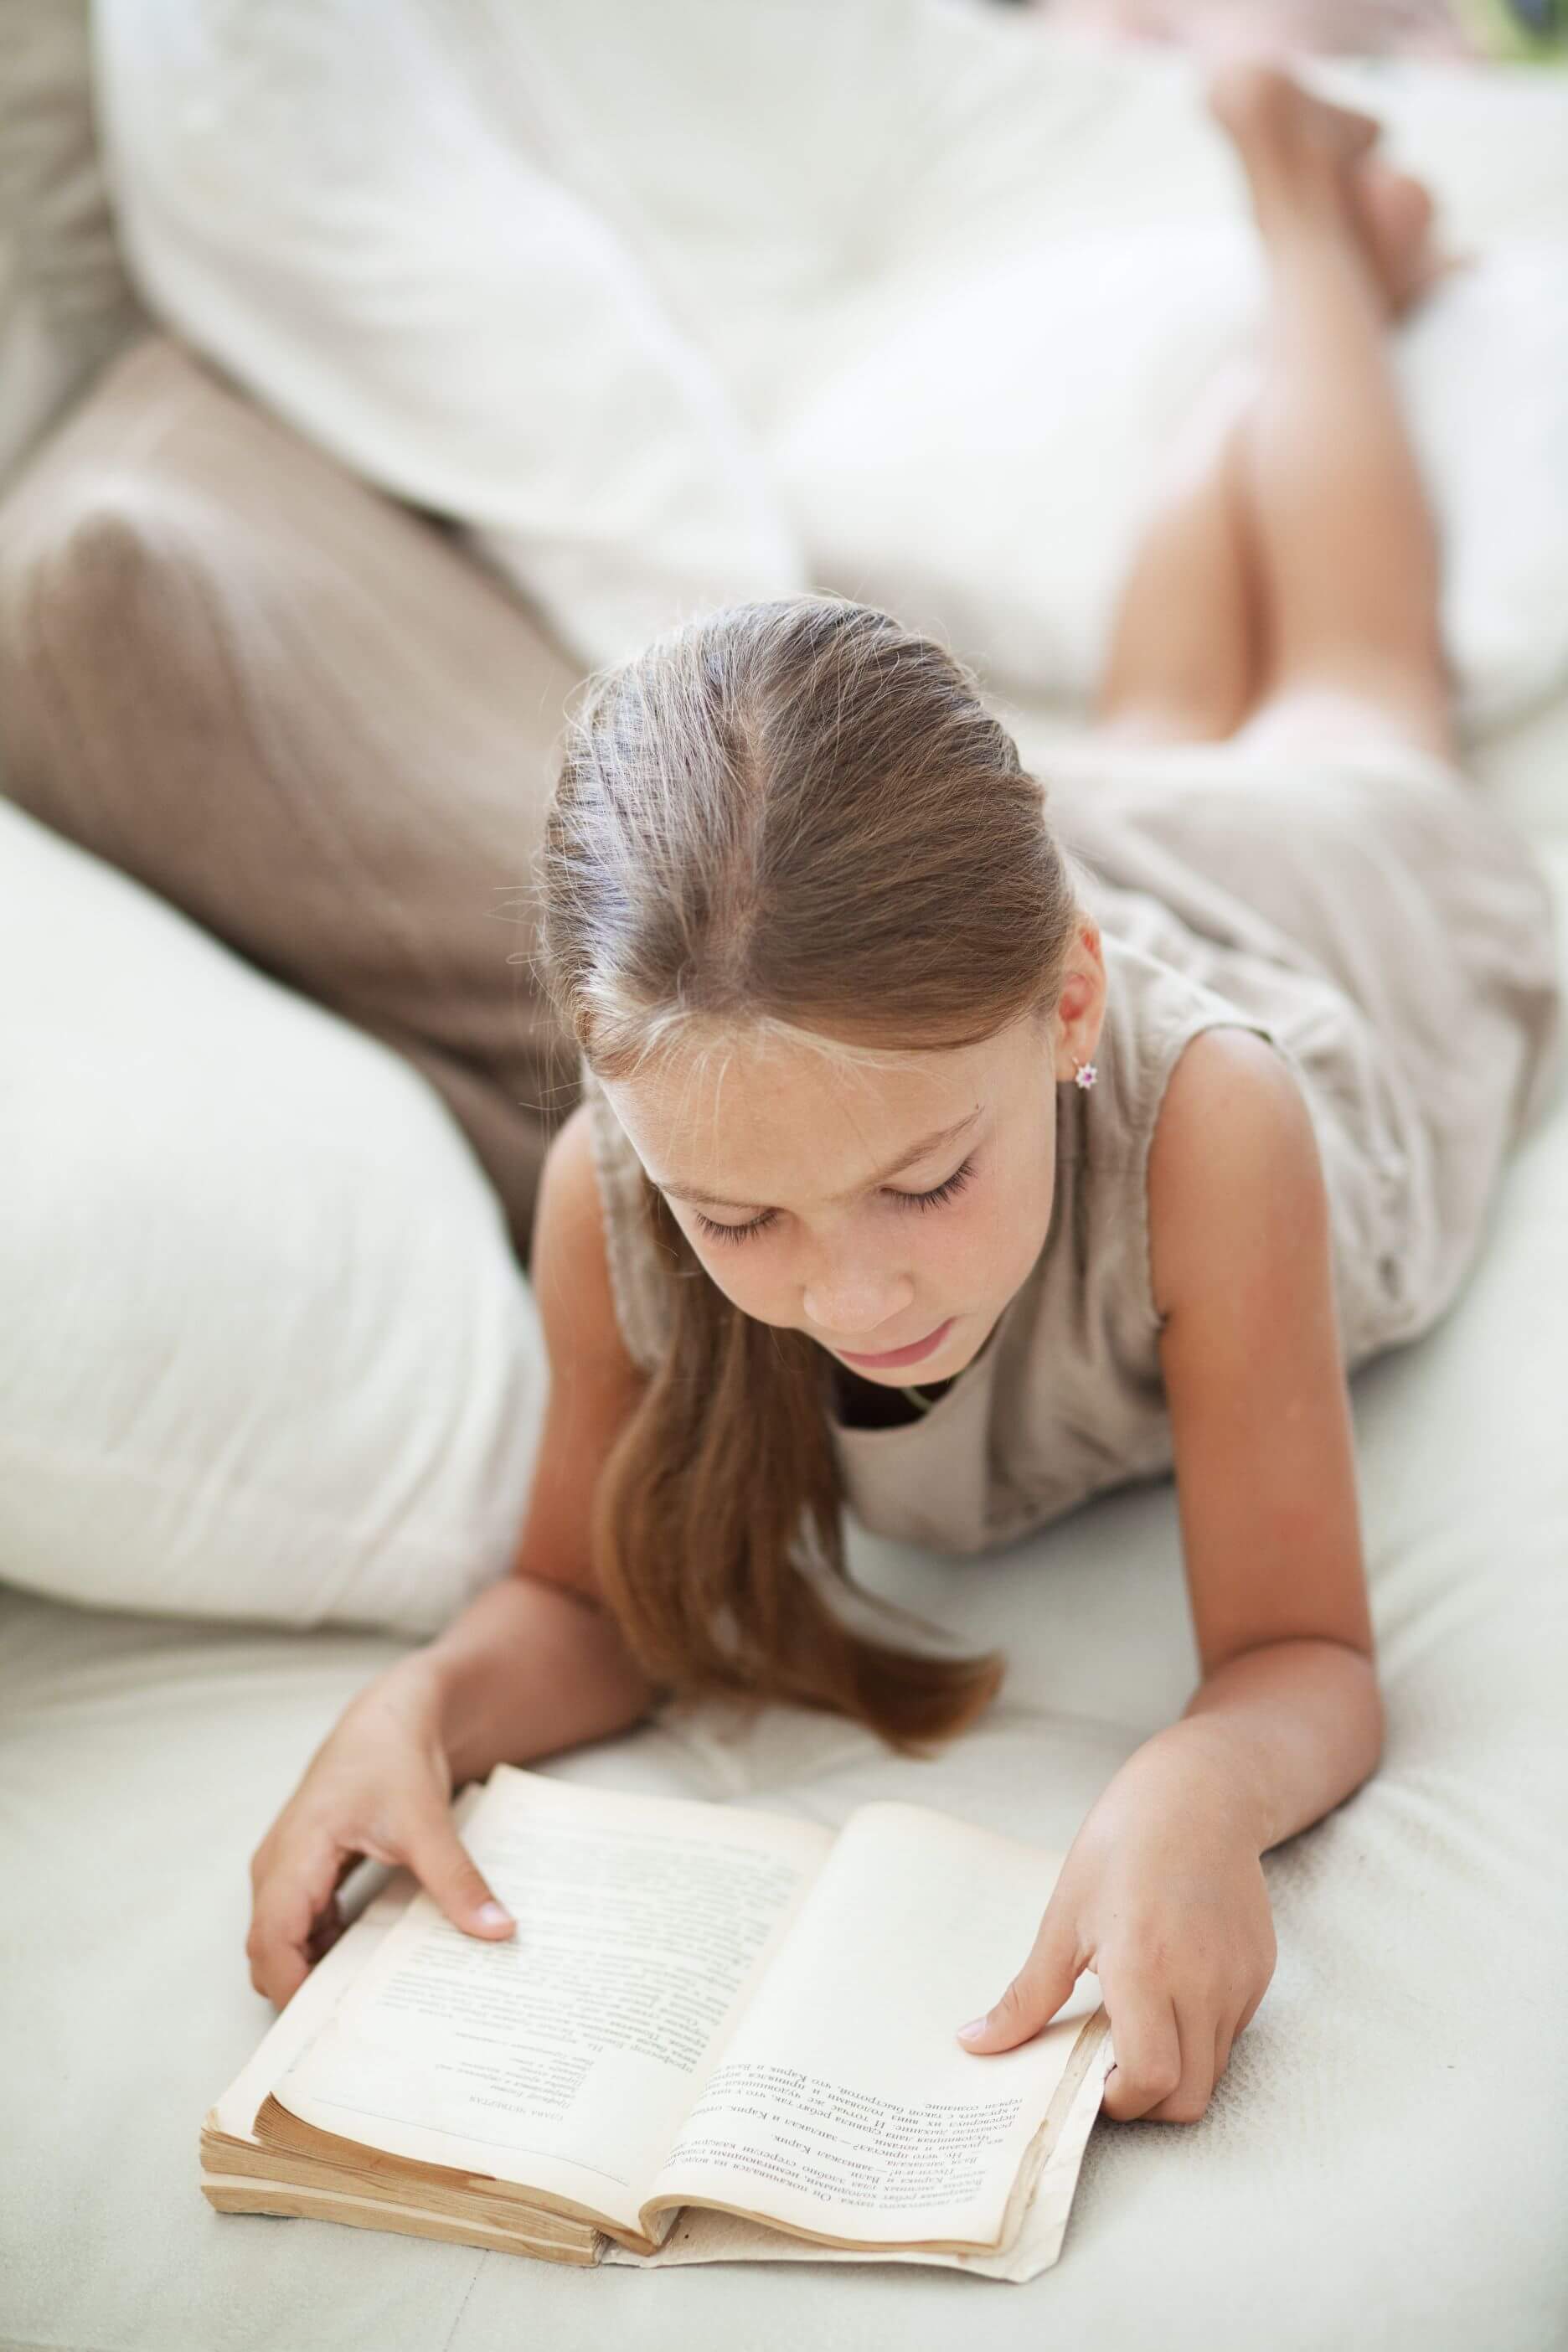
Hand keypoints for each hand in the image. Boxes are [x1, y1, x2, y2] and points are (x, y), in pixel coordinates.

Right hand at [245, 1656, 514, 2007]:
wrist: (390, 1716)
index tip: (331, 2030)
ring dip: (315, 1973)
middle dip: (303, 1993)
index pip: (272, 1943)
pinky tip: (366, 1965)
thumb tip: (498, 1931)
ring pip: (284, 1943)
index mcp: (292, 1856)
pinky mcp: (305, 1871)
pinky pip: (301, 1926)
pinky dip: (324, 1950)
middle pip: (270, 1953)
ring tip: (365, 2010)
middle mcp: (276, 1869)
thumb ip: (457, 1881)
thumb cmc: (393, 1759)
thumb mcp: (427, 1823)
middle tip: (356, 2034)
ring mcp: (286, 1870)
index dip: (292, 1990)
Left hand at [953, 1762, 1276, 2122]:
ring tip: (1137, 2023)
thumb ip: (1027, 1996)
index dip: (1120, 2102)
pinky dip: (1199, 2036)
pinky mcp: (1259, 1971)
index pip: (1151, 2081)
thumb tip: (974, 2043)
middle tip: (1110, 2069)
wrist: (1197, 1795)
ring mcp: (1238, 1980)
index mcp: (1145, 1970)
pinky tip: (1170, 1992)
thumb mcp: (1063, 1919)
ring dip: (1175, 2069)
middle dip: (1147, 2102)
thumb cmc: (1121, 1847)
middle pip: (1189, 2097)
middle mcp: (1203, 1984)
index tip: (1091, 2083)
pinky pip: (1231, 2032)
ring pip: (1213, 2070)